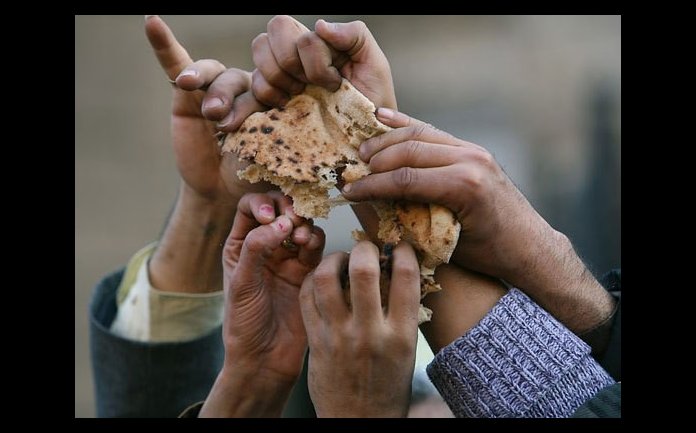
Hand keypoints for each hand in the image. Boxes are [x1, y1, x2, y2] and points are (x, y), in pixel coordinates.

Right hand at [145, 15, 265, 204]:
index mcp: (276, 95)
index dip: (263, 100)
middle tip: (224, 126)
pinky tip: (151, 22)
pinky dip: (164, 44)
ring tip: (203, 107)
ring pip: (213, 73)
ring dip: (205, 83)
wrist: (225, 190)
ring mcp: (217, 86)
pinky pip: (176, 62)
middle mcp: (247, 85)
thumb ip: (273, 130)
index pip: (271, 84)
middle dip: (230, 101)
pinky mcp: (187, 92)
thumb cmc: (255, 173)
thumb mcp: (271, 154)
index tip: (260, 126)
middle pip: (239, 79)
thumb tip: (281, 114)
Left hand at [200, 191, 324, 416]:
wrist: (266, 358)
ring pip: (301, 225)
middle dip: (287, 208)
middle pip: (279, 209)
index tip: (270, 217)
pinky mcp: (309, 271)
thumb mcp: (242, 283)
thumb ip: (257, 249)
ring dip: (303, 225)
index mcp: (240, 245)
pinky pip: (316, 246)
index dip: (262, 203)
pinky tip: (310, 247)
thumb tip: (280, 223)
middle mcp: (264, 247)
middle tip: (292, 220)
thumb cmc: (245, 324)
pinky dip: (315, 240)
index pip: (250, 207)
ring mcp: (288, 258)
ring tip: (300, 239)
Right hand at [251, 15, 396, 109]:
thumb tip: (319, 26)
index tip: (335, 82)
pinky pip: (253, 88)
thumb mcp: (374, 64)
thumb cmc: (372, 101)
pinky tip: (287, 106)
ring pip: (259, 54)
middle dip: (292, 63)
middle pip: (271, 33)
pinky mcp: (269, 99)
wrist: (365, 138)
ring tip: (300, 96)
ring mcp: (280, 75)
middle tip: (311, 86)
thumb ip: (354, 34)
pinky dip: (268, 96)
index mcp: (317, 42)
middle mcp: (295, 53)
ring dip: (280, 79)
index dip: (314, 60)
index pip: (295, 30)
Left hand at [299, 241, 419, 416]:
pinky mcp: (315, 342)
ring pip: (326, 279)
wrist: (358, 421)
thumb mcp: (407, 351)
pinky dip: (313, 280)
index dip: (403, 251)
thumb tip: (398, 272)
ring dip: (334, 259)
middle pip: (364, 270)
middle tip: (366, 248)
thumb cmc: (387, 386)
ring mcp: (339, 336)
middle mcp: (370, 333)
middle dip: (365, 248)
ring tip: (340, 259)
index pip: (407, 276)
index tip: (398, 247)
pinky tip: (322, 278)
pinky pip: (307, 298)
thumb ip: (402, 313)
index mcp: (401, 334)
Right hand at [342, 108, 614, 333]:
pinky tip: (383, 119)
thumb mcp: (447, 244)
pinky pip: (433, 133)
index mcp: (464, 185)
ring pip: (419, 134)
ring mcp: (473, 150)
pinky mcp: (472, 149)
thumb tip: (371, 209)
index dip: (371, 185)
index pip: (405, 179)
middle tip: (351, 171)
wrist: (529, 246)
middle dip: (375, 160)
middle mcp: (470, 160)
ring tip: (362, 152)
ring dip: (387, 141)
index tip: (348, 192)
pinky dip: (407, 126)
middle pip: (408, 150)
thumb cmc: (489, 254)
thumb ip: (412, 221)